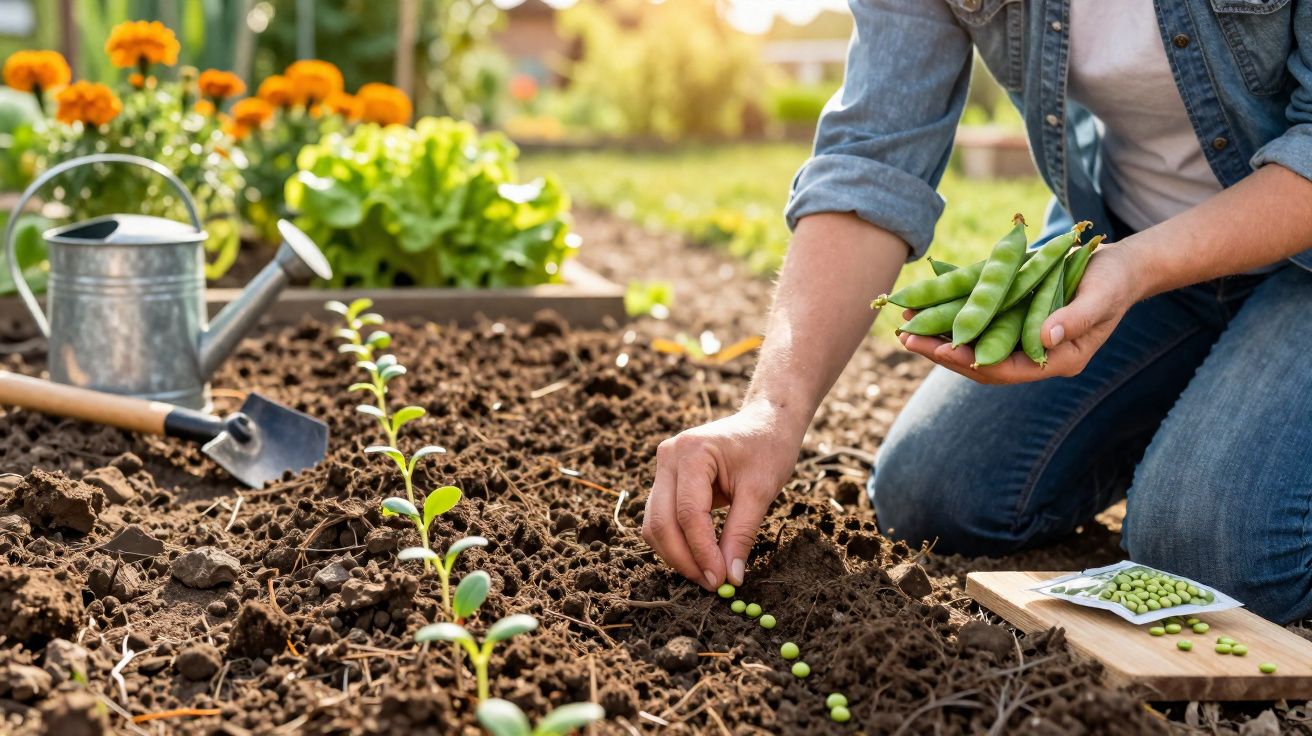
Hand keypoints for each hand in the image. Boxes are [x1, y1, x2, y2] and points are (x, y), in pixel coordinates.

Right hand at [642, 400, 804, 590]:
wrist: (765, 422)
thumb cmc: (768, 449)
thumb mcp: (761, 491)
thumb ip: (741, 533)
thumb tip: (730, 577)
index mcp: (691, 452)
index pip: (688, 514)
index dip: (702, 552)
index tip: (721, 580)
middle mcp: (668, 457)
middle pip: (661, 522)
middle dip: (684, 559)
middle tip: (712, 584)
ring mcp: (663, 467)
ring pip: (654, 524)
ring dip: (676, 555)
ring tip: (707, 575)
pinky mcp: (666, 480)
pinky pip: (661, 518)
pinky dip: (676, 542)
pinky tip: (699, 558)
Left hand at [898, 242, 1142, 383]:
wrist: (1117, 266)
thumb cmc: (1114, 282)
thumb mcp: (1102, 296)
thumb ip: (1076, 319)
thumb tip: (1044, 338)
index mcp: (1056, 359)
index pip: (1006, 369)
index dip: (972, 362)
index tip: (941, 351)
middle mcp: (1032, 353)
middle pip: (980, 361)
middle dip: (941, 352)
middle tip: (905, 339)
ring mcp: (1019, 335)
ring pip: (972, 342)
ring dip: (938, 335)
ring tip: (904, 325)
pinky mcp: (1010, 316)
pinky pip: (976, 321)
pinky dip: (951, 314)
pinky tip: (923, 305)